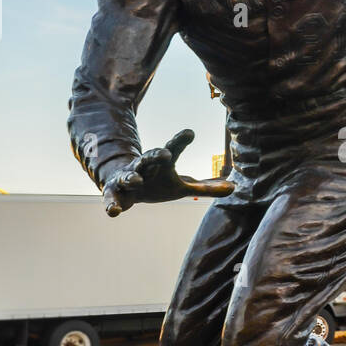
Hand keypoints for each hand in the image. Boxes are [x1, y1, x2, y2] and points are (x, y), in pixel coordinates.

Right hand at [102, 129, 233, 217]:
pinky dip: (112, 204)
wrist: (124, 186)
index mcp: (160, 163)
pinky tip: (114, 212)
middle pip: (149, 157)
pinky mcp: (115, 194)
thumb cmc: (158, 184)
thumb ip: (206, 188)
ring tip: (137, 180)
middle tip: (166, 154)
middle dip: (156, 155)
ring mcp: (127, 179)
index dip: (179, 141)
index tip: (190, 133)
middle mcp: (144, 167)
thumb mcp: (181, 187)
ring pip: (129, 175)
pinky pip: (112, 199)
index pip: (172, 149)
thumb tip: (234, 188)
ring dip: (132, 177)